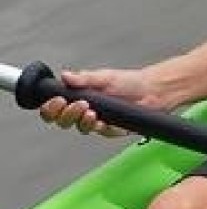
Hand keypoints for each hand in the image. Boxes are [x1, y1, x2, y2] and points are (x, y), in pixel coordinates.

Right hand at [38, 68, 167, 137]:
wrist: (153, 90)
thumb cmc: (130, 82)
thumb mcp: (104, 77)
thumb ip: (84, 78)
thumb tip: (65, 76)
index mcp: (79, 97)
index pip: (56, 108)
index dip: (52, 108)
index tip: (58, 100)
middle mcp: (86, 110)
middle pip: (63, 121)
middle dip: (66, 114)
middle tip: (79, 104)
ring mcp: (98, 121)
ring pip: (81, 128)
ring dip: (82, 121)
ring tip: (91, 111)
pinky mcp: (113, 129)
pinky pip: (102, 132)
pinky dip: (99, 127)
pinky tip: (101, 121)